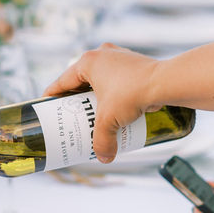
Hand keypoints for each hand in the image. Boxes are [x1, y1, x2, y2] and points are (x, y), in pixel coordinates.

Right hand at [43, 44, 159, 162]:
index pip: (63, 81)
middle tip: (71, 115)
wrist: (167, 82)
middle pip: (81, 80)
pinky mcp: (135, 63)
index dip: (52, 96)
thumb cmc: (133, 94)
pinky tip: (117, 107)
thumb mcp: (110, 121)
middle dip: (77, 99)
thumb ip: (102, 141)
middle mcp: (102, 54)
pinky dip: (114, 93)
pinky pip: (117, 79)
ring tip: (94, 113)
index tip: (47, 107)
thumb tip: (104, 158)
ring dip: (96, 95)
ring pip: (101, 79)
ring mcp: (120, 56)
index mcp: (88, 61)